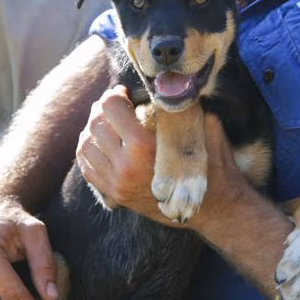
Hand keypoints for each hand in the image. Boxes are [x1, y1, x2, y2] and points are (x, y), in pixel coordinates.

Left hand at [77, 86, 254, 231]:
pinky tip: (100, 142)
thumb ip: (189, 107)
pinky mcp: (115, 196)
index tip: (124, 92)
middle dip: (102, 108)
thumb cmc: (213, 169)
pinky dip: (88, 151)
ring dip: (92, 128)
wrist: (214, 212)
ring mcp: (117, 185)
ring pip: (85, 145)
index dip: (115, 94)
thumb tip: (175, 86)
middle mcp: (125, 168)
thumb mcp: (208, 132)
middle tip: (114, 103)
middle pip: (96, 124)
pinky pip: (87, 168)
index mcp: (143, 148)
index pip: (111, 108)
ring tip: (106, 121)